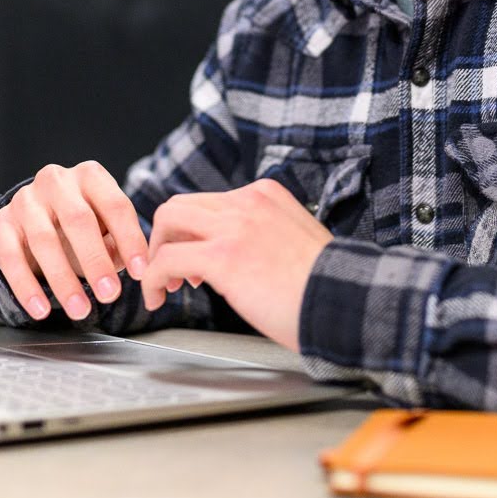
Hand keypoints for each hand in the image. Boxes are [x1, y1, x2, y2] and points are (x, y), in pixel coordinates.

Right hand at [0, 161, 149, 321]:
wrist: (34, 219)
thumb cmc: (80, 226)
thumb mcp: (105, 228)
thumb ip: (118, 244)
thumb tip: (131, 266)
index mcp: (90, 175)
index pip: (115, 205)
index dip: (130, 240)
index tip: (142, 273)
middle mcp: (55, 180)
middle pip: (78, 220)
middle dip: (96, 261)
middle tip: (110, 294)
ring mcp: (25, 200)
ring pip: (44, 240)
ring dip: (63, 280)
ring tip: (80, 310)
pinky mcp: (0, 223)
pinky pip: (11, 257)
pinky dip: (26, 287)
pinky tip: (41, 310)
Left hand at [140, 179, 332, 351]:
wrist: (342, 302)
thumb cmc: (325, 284)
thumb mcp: (294, 237)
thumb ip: (263, 232)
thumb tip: (236, 251)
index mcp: (265, 195)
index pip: (209, 202)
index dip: (193, 233)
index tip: (194, 260)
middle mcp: (247, 202)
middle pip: (181, 206)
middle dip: (166, 238)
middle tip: (170, 269)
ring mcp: (234, 226)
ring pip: (167, 221)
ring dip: (155, 254)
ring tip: (161, 283)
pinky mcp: (222, 257)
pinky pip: (167, 259)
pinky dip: (154, 278)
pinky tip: (158, 296)